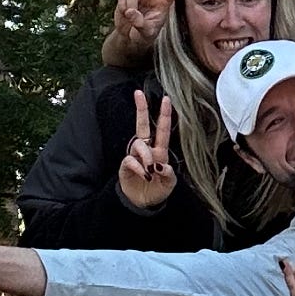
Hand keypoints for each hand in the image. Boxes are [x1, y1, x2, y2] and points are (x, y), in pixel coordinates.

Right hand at [110, 0, 195, 57]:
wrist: (129, 36)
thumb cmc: (144, 35)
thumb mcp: (146, 33)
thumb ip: (141, 24)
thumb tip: (130, 12)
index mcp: (163, 2)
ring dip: (130, 10)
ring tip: (132, 19)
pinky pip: (123, 0)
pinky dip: (123, 9)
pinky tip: (125, 15)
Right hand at [119, 91, 176, 208]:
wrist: (142, 203)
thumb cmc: (157, 189)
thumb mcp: (169, 184)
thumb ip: (169, 174)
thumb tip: (161, 165)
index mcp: (160, 151)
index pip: (162, 130)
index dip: (164, 115)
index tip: (166, 99)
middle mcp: (147, 150)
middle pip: (142, 125)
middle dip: (141, 109)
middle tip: (138, 93)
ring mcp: (135, 156)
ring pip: (139, 145)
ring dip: (146, 157)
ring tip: (150, 172)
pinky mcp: (125, 165)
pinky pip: (130, 160)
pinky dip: (138, 167)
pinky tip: (143, 175)